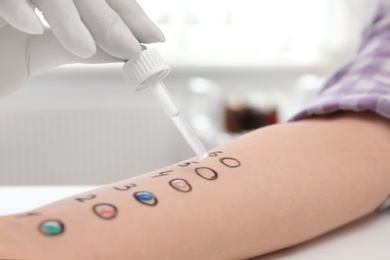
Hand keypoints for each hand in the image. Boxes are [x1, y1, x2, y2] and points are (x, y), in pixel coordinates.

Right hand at [0, 0, 164, 96]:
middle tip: (136, 45)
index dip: (126, 12)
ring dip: (69, 14)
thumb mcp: (31, 52)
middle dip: (107, 16)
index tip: (153, 36)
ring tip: (84, 47)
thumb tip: (121, 50)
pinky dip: (15, 6)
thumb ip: (71, 46)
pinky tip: (30, 26)